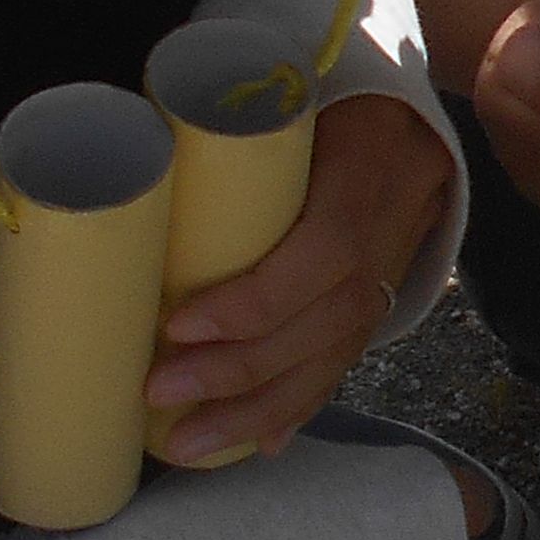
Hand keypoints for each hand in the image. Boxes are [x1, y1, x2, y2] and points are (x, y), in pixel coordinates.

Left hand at [144, 93, 452, 465]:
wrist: (410, 113)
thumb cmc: (323, 94)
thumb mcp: (287, 95)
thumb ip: (229, 129)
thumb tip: (130, 172)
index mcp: (369, 170)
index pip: (323, 254)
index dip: (254, 301)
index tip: (177, 323)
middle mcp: (391, 233)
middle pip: (323, 325)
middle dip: (238, 373)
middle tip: (159, 392)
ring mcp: (392, 274)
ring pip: (333, 359)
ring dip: (257, 411)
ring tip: (190, 445)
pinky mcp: (381, 300)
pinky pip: (342, 364)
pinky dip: (298, 408)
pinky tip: (260, 445)